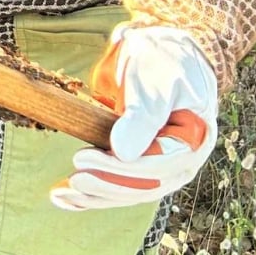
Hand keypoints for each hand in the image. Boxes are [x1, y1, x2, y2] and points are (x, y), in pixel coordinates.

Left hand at [51, 26, 217, 211]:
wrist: (158, 54)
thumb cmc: (162, 62)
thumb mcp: (155, 82)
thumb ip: (143, 116)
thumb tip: (123, 154)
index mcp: (194, 139)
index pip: (159, 167)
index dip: (120, 169)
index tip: (82, 158)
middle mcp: (180, 160)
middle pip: (144, 187)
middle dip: (106, 185)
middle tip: (73, 179)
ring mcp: (158, 167)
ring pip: (128, 193)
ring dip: (94, 196)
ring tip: (61, 193)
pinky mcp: (137, 168)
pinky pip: (115, 188)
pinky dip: (90, 196)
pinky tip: (64, 199)